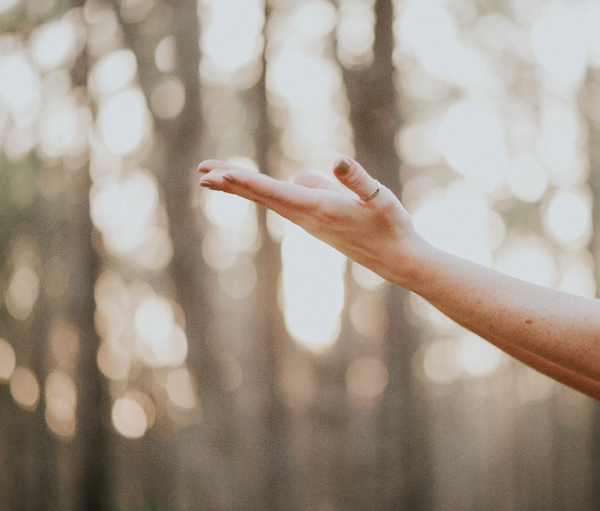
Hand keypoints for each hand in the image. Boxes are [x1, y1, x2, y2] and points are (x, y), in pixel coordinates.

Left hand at [197, 157, 428, 283]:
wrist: (398, 260)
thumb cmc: (391, 227)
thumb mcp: (379, 198)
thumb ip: (357, 180)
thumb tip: (337, 162)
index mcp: (318, 208)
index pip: (274, 192)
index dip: (245, 182)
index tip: (218, 175)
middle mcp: (307, 217)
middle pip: (262, 196)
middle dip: (231, 183)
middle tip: (201, 173)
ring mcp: (309, 222)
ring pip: (270, 199)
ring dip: (242, 186)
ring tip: (216, 176)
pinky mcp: (316, 222)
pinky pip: (283, 202)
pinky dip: (262, 192)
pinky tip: (260, 186)